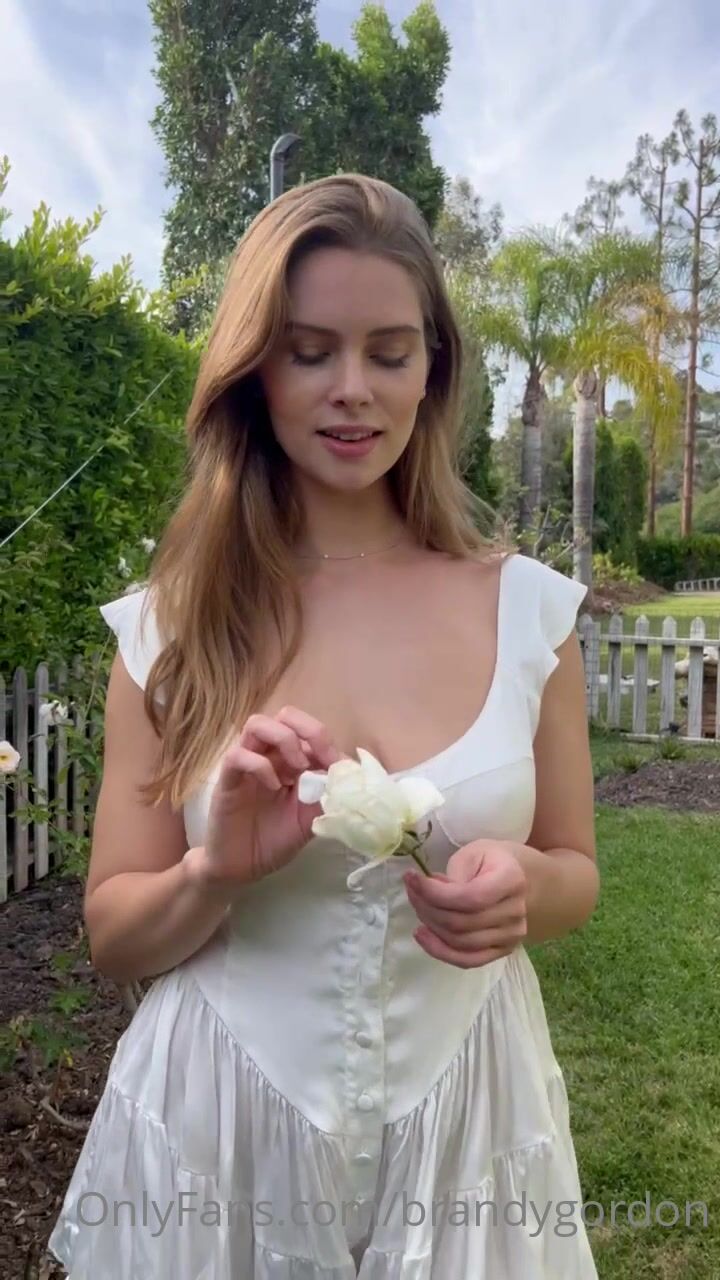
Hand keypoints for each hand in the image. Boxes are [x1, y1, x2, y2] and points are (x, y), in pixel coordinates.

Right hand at [196, 706, 349, 889]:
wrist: (243, 869)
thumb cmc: (275, 839)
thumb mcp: (311, 817)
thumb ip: (328, 794)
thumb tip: (352, 775)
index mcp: (290, 761)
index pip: (308, 731)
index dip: (326, 741)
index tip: (337, 763)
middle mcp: (269, 756)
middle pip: (284, 716)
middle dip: (306, 729)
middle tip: (315, 759)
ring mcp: (246, 765)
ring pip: (257, 724)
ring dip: (283, 739)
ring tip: (296, 768)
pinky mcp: (227, 780)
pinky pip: (238, 755)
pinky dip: (259, 765)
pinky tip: (273, 786)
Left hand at [403, 839, 528, 967]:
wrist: (517, 879)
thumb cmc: (491, 861)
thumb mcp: (474, 852)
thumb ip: (455, 873)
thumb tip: (431, 894)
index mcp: (511, 880)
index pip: (470, 897)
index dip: (436, 894)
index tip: (413, 879)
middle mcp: (515, 912)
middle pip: (462, 922)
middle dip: (427, 907)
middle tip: (411, 890)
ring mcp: (511, 936)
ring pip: (460, 942)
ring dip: (431, 926)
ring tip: (418, 907)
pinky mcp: (502, 951)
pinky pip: (468, 960)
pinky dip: (440, 951)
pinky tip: (423, 936)